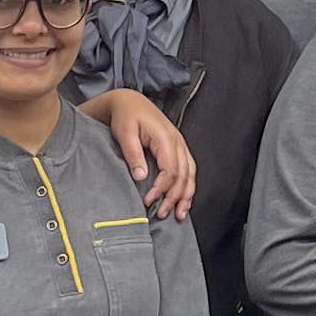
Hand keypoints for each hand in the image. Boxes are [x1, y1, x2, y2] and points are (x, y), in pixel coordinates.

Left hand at [93, 91, 198, 219]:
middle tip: (161, 214)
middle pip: (183, 176)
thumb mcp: (125, 133)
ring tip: (180, 214)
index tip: (148, 201)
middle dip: (174, 198)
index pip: (170, 170)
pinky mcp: (178, 148)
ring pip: (190, 174)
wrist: (130, 101)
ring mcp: (180, 145)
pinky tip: (184, 199)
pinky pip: (189, 169)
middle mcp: (177, 142)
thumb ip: (133, 155)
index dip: (161, 189)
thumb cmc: (126, 115)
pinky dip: (188, 186)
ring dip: (186, 195)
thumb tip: (141, 177)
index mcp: (166, 138)